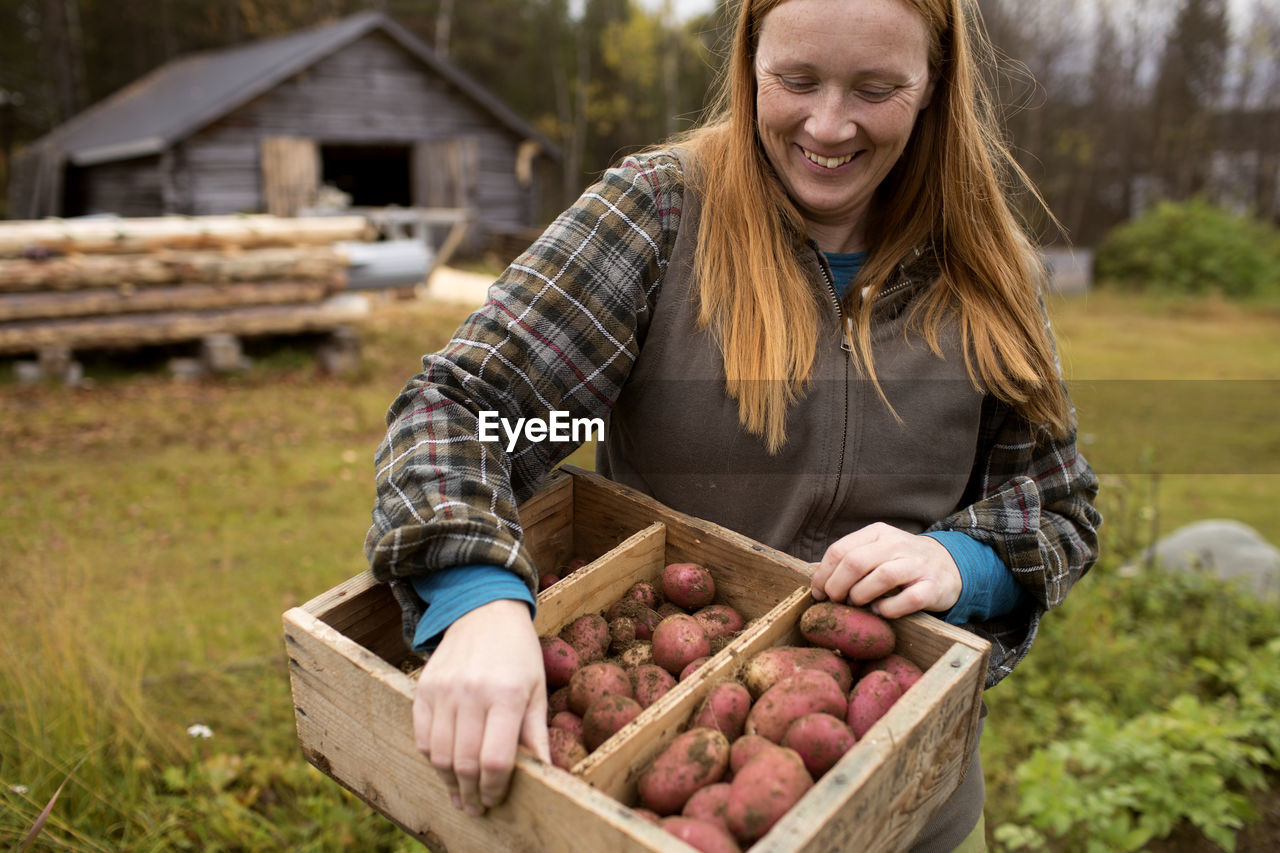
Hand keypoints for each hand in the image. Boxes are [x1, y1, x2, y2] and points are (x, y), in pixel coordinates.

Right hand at [413, 599, 549, 815]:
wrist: (484, 612)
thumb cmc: (518, 653)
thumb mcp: (536, 689)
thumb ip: (536, 733)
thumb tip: (547, 773)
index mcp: (507, 695)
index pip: (496, 759)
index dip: (495, 788)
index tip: (496, 799)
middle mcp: (473, 693)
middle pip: (465, 762)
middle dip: (472, 793)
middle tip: (477, 807)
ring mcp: (445, 690)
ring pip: (439, 755)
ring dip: (449, 782)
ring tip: (460, 795)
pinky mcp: (424, 688)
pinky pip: (422, 736)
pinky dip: (432, 757)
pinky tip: (444, 766)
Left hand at [810, 522, 961, 618]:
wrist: (949, 566)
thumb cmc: (901, 562)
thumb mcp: (874, 551)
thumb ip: (847, 559)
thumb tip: (811, 572)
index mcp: (878, 533)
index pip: (840, 550)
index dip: (823, 574)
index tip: (819, 593)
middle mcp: (897, 544)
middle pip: (856, 562)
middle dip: (838, 586)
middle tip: (836, 601)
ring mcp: (917, 565)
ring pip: (882, 577)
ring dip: (861, 596)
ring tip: (858, 604)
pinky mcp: (933, 587)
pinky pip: (908, 599)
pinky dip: (888, 609)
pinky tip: (880, 611)